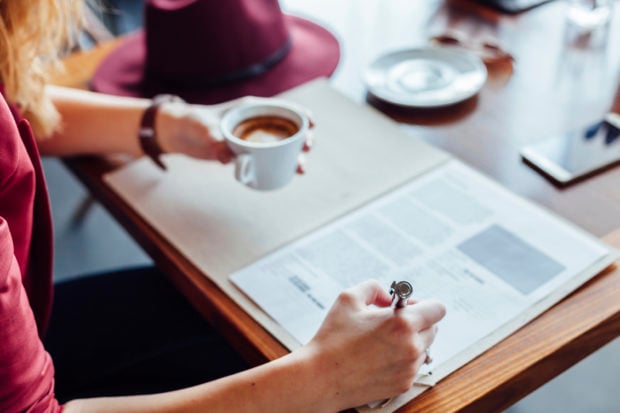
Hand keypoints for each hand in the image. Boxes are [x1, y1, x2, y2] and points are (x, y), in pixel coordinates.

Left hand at [156, 97, 313, 170]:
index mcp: (250, 108)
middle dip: (302, 138)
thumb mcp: (203, 128)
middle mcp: (254, 122)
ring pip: (280, 146)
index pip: (282, 108)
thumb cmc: (191, 122)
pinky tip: (288, 175)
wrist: (178, 133)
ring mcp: (252, 138)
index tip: (311, 124)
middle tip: (307, 148)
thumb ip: (215, 140)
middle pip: (287, 129)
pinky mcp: (245, 152)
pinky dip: (280, 166)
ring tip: (301, 168)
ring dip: (294, 156)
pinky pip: (268, 159)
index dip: (300, 114)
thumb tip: (228, 158)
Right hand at [301, 280, 444, 410]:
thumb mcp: (348, 298)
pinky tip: (379, 357)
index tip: (408, 307)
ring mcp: (409, 368)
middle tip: (392, 323)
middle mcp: (412, 347)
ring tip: (382, 342)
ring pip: (424, 348)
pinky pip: (412, 366)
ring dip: (410, 342)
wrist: (321, 378)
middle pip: (433, 328)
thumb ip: (374, 288)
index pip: (438, 309)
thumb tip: (388, 297)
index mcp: (402, 323)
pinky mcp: (403, 384)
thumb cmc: (332, 339)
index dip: (424, 304)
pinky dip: (402, 360)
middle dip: (417, 322)